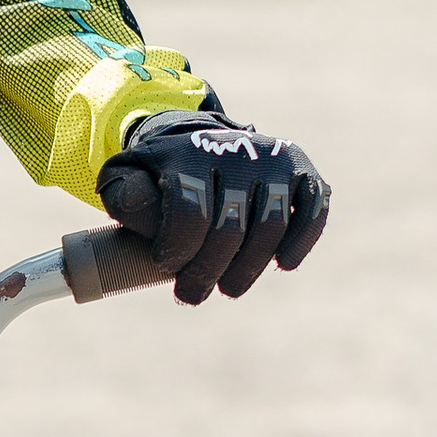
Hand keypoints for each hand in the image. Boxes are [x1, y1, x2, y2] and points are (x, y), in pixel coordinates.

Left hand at [98, 112, 329, 303]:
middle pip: (229, 226)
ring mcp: (273, 159)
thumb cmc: (163, 174)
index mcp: (189, 152)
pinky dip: (301, 240)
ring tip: (229, 288)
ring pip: (270, 224)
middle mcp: (236, 150)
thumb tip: (139, 204)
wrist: (203, 141)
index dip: (178, 250)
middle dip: (208, 270)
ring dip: (249, 267)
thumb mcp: (128, 177)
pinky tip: (282, 264)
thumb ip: (124, 193)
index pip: (190, 210)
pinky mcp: (301, 170)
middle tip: (192, 294)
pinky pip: (312, 208)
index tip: (166, 267)